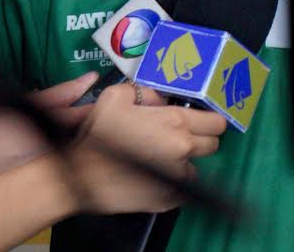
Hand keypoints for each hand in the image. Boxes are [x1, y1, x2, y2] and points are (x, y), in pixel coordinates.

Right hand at [67, 83, 227, 214]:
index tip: (199, 121)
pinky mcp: (168, 201)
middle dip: (200, 139)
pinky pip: (181, 189)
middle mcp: (183, 150)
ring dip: (183, 163)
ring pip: (195, 168)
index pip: (217, 122)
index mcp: (176, 123)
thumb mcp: (116, 97)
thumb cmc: (96, 134)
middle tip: (177, 138)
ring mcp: (178, 179)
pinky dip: (171, 183)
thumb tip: (163, 99)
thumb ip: (147, 92)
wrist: (77, 176)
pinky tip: (151, 176)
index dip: (210, 120)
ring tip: (158, 159)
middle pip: (212, 145)